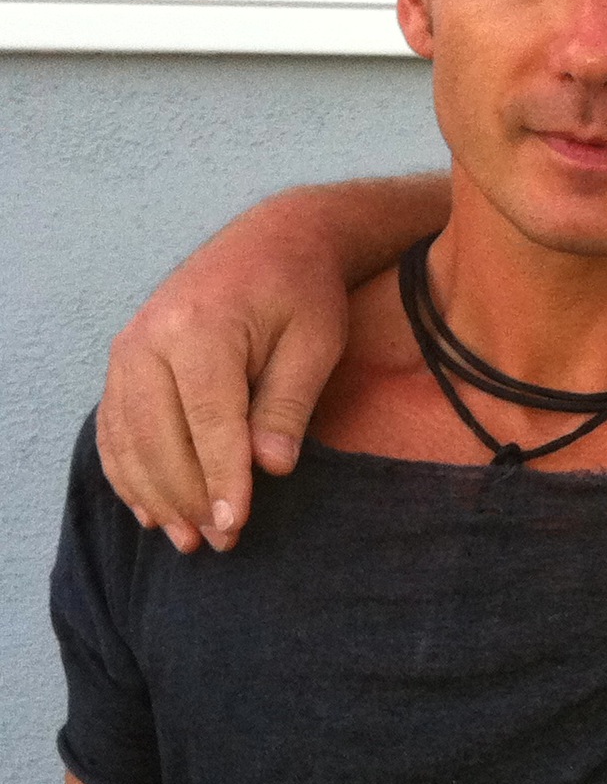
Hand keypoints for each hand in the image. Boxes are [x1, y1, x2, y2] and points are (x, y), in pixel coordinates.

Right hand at [97, 207, 350, 553]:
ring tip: (188, 539)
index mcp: (200, 328)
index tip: (236, 524)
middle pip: (159, 434)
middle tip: (221, 543)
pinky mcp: (124, 361)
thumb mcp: (315, 341)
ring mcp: (128, 349)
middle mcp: (149, 338)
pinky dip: (129, 472)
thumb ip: (288, 402)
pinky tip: (152, 510)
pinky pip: (115, 426)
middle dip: (189, 495)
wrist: (271, 240)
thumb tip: (271, 467)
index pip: (208, 419)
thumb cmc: (303, 292)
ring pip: (129, 437)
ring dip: (155, 494)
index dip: (221, 476)